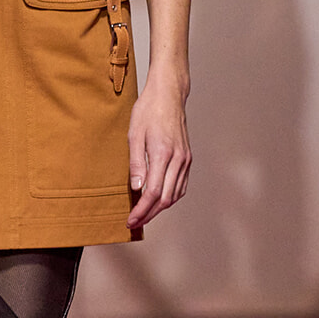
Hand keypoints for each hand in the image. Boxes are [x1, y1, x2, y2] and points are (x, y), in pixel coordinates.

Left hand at [127, 70, 190, 228]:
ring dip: (159, 208)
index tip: (131, 220)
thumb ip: (136, 163)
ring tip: (144, 215)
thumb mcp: (134, 134)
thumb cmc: (148, 110)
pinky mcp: (188, 158)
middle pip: (165, 199)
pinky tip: (159, 201)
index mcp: (163, 153)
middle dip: (149, 214)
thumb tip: (137, 189)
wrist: (169, 94)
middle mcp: (178, 159)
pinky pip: (181, 186)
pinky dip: (170, 197)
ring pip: (175, 195)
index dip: (141, 210)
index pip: (152, 193)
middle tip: (135, 223)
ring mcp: (185, 159)